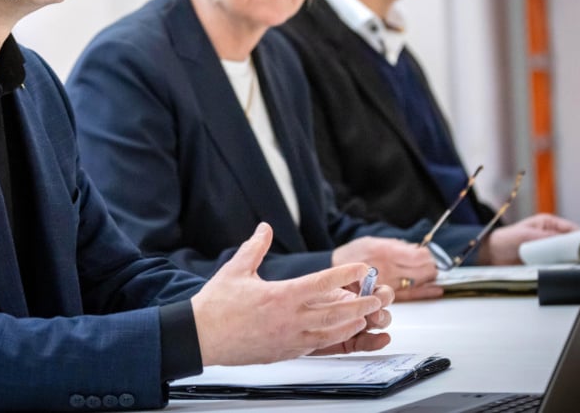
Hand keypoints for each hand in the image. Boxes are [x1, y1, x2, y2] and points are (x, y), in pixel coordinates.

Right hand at [191, 223, 392, 366]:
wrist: (201, 337)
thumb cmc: (216, 305)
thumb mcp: (236, 269)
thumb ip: (255, 247)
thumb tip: (264, 228)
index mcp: (281, 295)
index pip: (322, 283)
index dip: (346, 274)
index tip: (362, 269)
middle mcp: (290, 319)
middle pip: (336, 312)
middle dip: (361, 304)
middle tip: (378, 298)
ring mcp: (289, 338)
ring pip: (330, 332)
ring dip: (351, 324)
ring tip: (365, 317)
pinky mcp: (284, 351)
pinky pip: (316, 346)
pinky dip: (332, 339)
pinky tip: (339, 334)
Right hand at [332, 236, 441, 300]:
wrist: (333, 272)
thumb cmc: (352, 255)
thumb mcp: (372, 241)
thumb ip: (395, 245)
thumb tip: (417, 249)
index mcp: (385, 252)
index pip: (418, 256)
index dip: (428, 255)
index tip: (430, 253)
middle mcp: (388, 270)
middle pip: (421, 270)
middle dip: (430, 266)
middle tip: (432, 263)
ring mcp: (388, 284)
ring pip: (419, 282)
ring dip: (428, 278)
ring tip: (431, 274)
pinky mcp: (386, 296)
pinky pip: (411, 295)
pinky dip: (425, 292)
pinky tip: (436, 289)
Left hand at [477, 213, 578, 264]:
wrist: (490, 255)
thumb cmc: (504, 239)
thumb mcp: (524, 235)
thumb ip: (544, 237)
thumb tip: (563, 242)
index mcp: (548, 223)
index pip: (572, 229)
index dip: (577, 238)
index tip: (578, 247)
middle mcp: (551, 235)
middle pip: (571, 244)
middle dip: (571, 251)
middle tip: (567, 258)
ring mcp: (549, 249)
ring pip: (565, 255)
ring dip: (563, 261)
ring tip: (556, 264)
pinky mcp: (545, 261)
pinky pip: (557, 265)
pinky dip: (556, 268)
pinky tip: (553, 270)